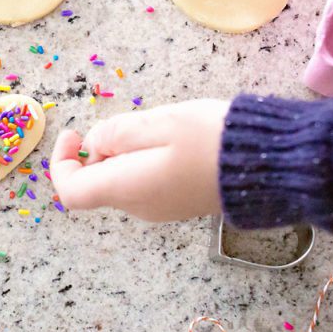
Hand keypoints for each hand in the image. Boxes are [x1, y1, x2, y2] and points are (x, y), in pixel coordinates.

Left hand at [50, 100, 230, 221]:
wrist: (270, 166)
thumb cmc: (212, 140)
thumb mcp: (159, 123)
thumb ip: (118, 133)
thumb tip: (95, 144)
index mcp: (126, 189)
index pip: (71, 191)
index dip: (62, 162)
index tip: (75, 134)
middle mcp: (138, 206)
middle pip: (98, 180)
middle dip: (102, 148)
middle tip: (135, 123)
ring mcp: (159, 208)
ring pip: (122, 177)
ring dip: (126, 151)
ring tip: (163, 129)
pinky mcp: (178, 203)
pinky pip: (145, 180)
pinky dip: (145, 159)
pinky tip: (176, 141)